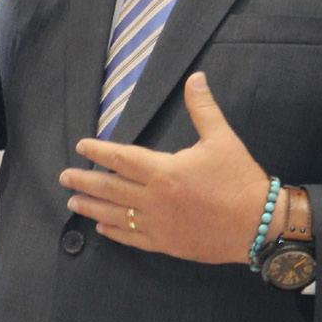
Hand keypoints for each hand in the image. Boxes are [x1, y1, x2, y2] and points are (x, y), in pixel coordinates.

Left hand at [60, 73, 277, 264]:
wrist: (257, 224)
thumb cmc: (238, 179)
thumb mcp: (222, 138)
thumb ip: (203, 108)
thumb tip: (195, 77)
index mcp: (163, 171)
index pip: (121, 158)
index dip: (98, 152)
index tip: (81, 147)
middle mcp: (154, 199)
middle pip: (110, 189)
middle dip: (85, 182)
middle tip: (64, 178)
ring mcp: (158, 224)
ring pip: (116, 216)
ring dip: (92, 208)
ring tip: (73, 204)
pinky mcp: (167, 243)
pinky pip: (133, 238)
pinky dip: (115, 232)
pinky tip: (103, 228)